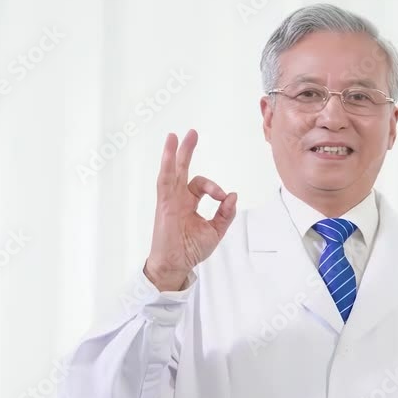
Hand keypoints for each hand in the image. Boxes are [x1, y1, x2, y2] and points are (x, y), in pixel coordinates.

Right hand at [144, 129, 237, 290]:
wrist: (176, 264)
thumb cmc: (191, 249)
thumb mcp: (216, 230)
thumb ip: (225, 213)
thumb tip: (233, 195)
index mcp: (189, 203)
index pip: (201, 186)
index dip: (215, 188)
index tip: (223, 198)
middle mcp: (178, 198)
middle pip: (182, 169)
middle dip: (186, 151)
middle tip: (192, 133)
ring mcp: (170, 200)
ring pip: (171, 171)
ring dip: (174, 153)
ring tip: (175, 135)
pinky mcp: (164, 204)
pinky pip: (165, 181)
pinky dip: (167, 165)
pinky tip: (169, 151)